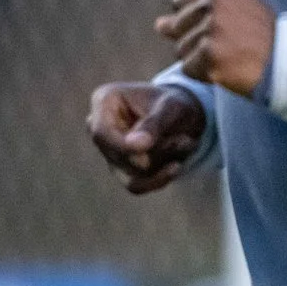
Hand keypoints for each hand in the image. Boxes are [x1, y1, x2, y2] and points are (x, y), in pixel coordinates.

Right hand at [86, 82, 207, 194]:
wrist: (185, 116)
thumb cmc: (176, 104)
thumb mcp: (172, 107)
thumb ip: (153, 124)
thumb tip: (133, 145)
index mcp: (105, 100)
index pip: (101, 132)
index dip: (122, 145)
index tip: (147, 148)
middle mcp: (99, 126)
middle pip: (119, 154)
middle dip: (156, 150)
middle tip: (186, 140)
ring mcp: (108, 150)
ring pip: (131, 171)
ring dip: (164, 161)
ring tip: (187, 143)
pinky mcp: (120, 169)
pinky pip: (136, 185)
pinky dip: (160, 177)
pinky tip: (177, 165)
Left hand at [158, 0, 274, 97]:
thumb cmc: (260, 35)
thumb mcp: (234, 9)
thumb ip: (194, 11)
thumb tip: (158, 25)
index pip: (179, 2)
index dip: (199, 18)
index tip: (228, 24)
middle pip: (177, 25)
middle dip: (197, 38)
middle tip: (230, 42)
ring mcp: (212, 26)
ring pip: (181, 49)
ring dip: (201, 58)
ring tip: (231, 55)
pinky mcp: (209, 53)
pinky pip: (188, 68)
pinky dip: (204, 74)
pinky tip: (228, 68)